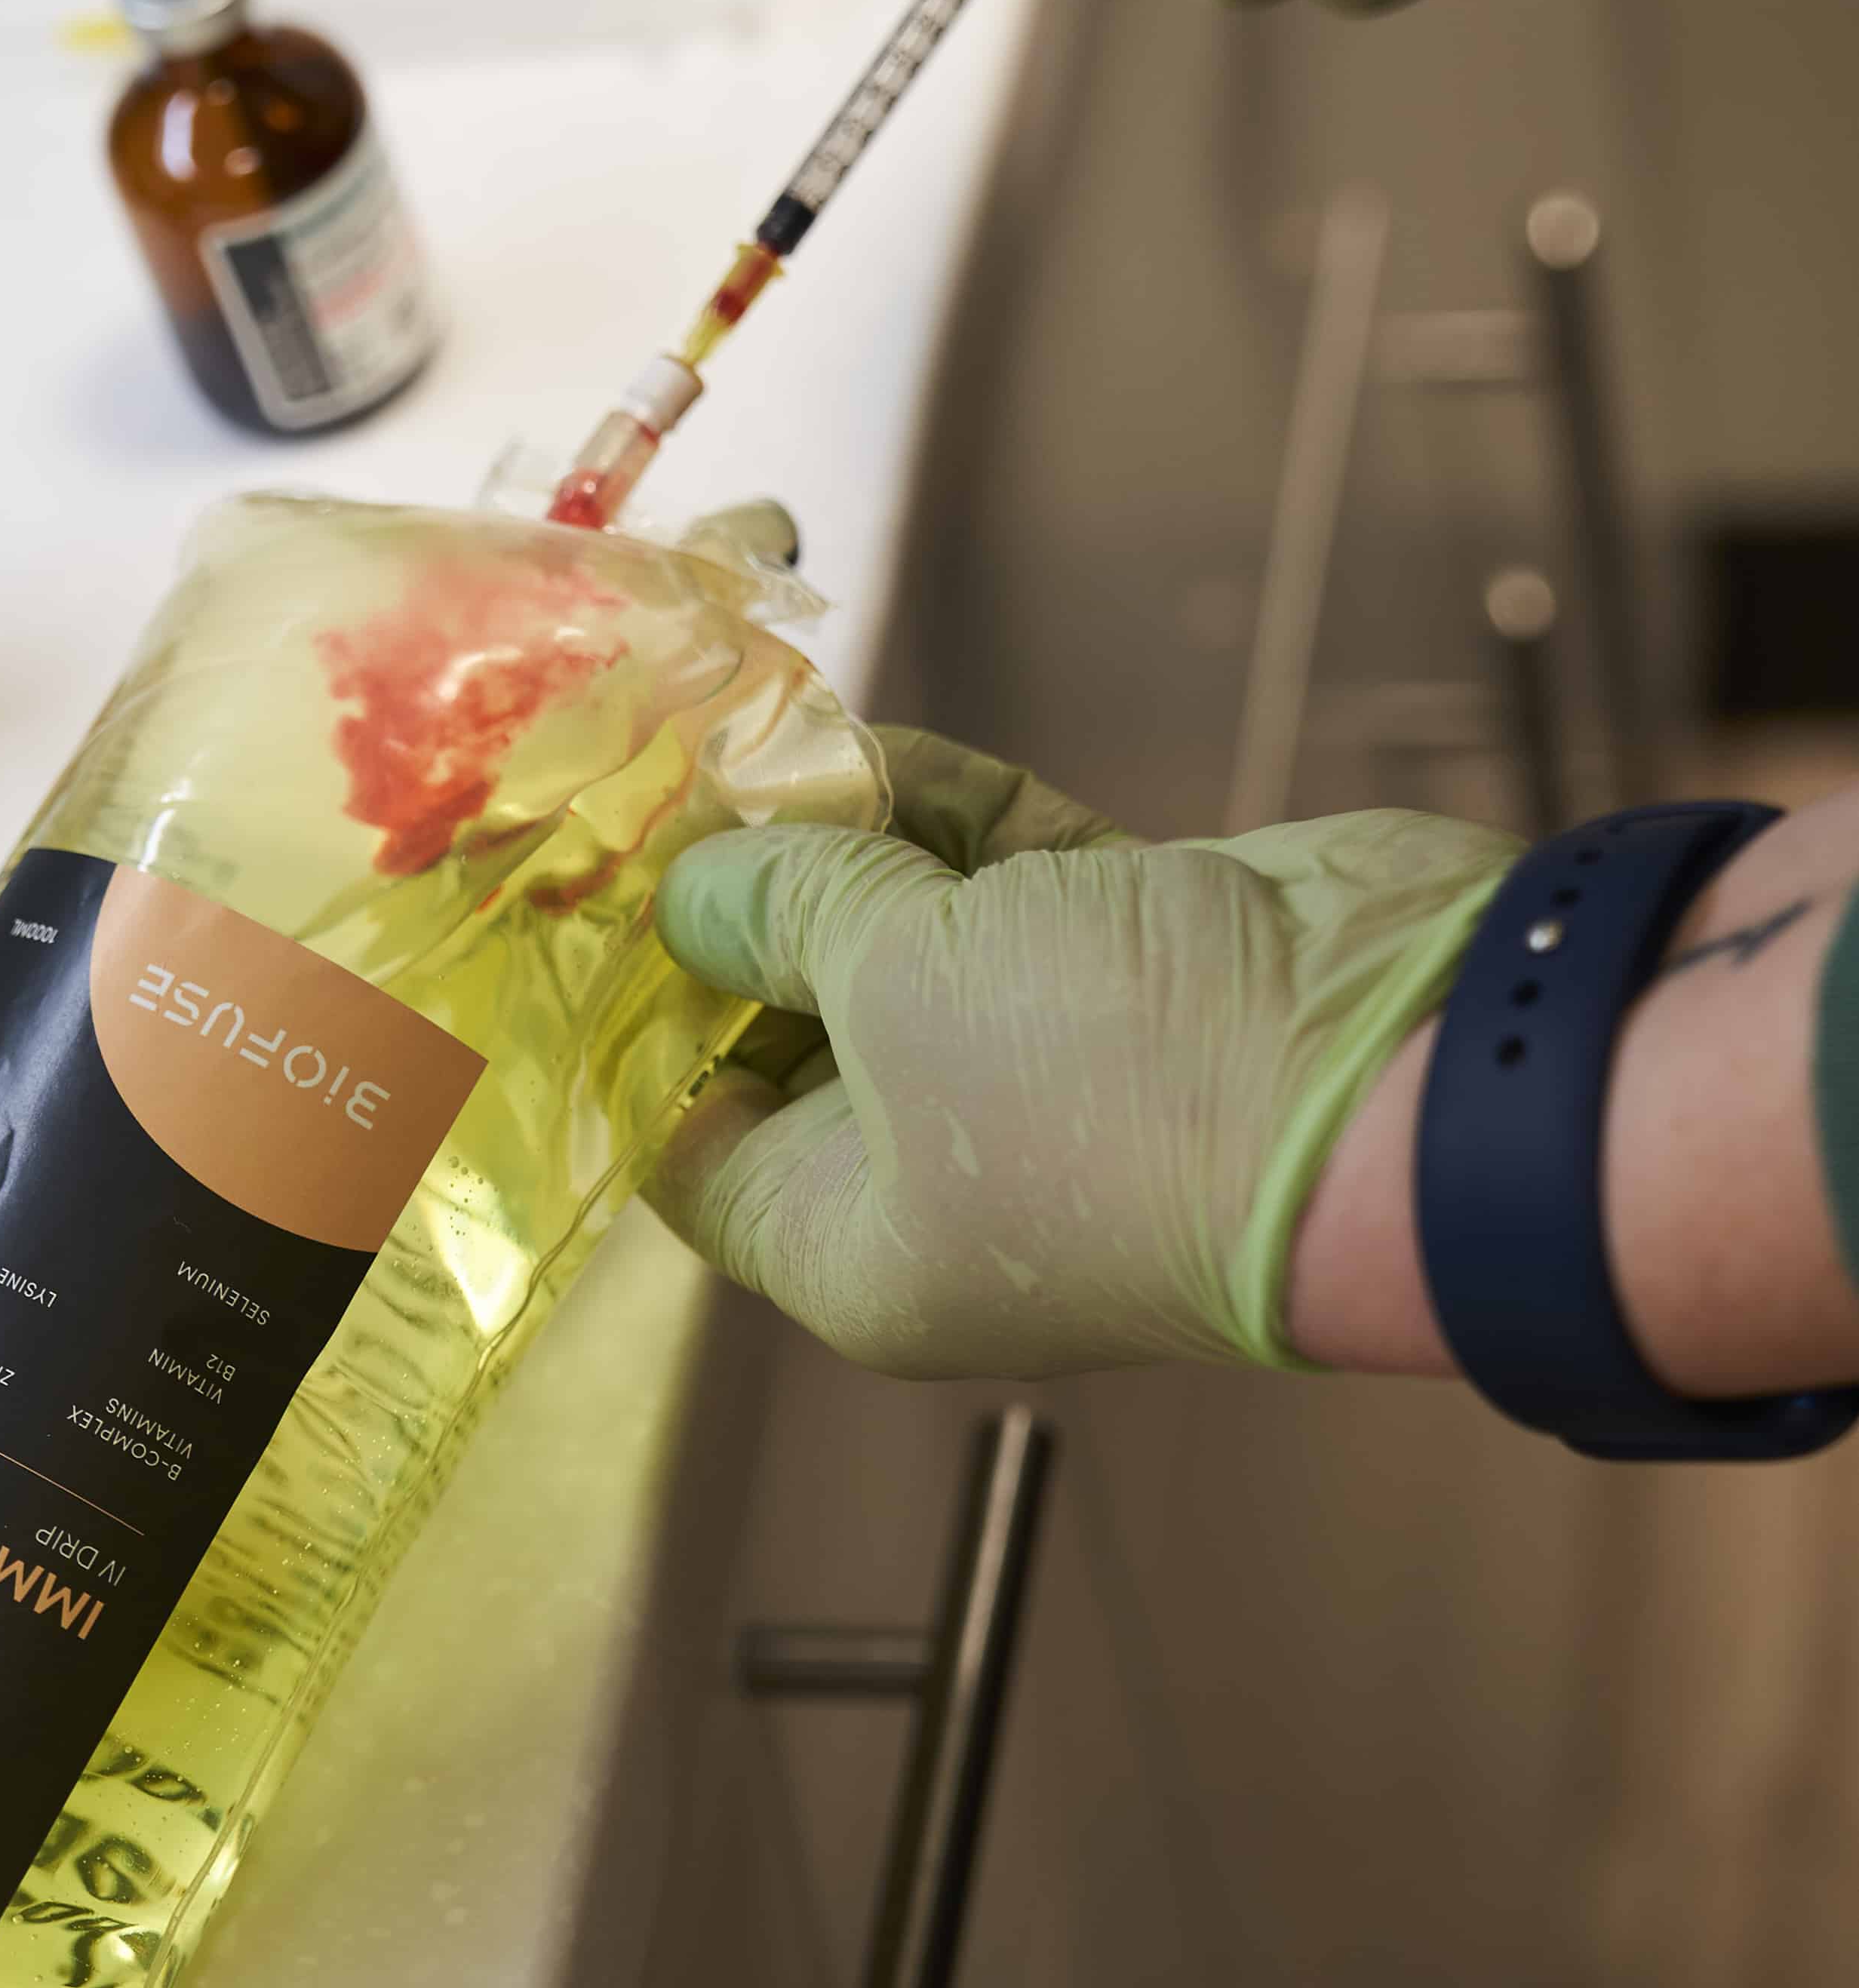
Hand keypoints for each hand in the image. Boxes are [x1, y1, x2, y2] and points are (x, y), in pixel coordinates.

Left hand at [649, 728, 1512, 1376]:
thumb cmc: (1123, 1090)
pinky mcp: (1131, 962)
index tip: (592, 905)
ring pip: (902, 938)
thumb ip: (780, 916)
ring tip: (766, 740)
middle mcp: (944, 1174)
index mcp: (856, 1247)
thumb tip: (699, 888)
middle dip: (742, 905)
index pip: (692, 1148)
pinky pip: (1004, 882)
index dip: (636, 1025)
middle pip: (794, 1027)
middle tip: (670, 786)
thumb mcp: (895, 984)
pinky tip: (871, 746)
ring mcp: (1045, 1065)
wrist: (1395, 1071)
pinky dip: (949, 816)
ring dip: (842, 838)